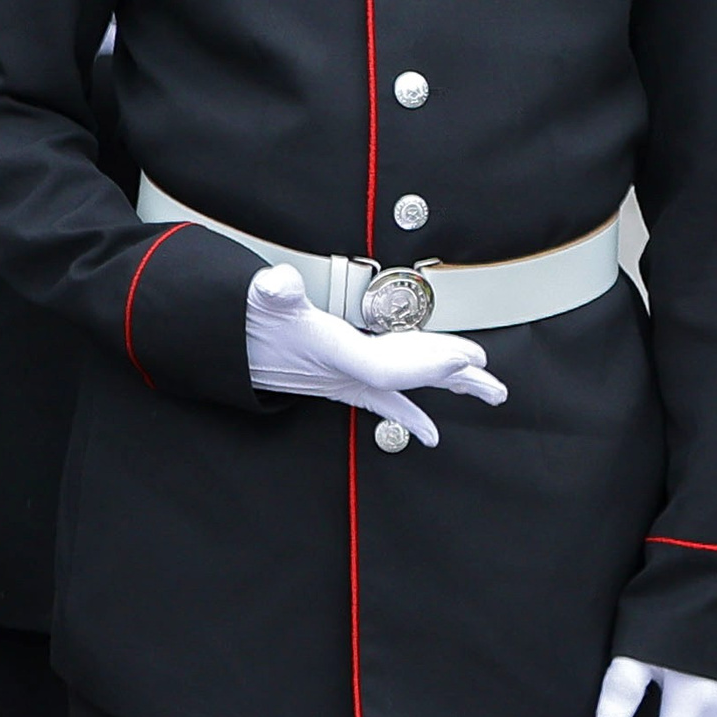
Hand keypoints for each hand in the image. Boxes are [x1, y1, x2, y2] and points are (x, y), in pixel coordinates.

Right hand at [243, 265, 506, 446]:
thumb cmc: (242, 321)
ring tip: (486, 392)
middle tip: (496, 387)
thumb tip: (276, 285)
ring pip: (402, 389)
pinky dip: (408, 412)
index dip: (430, 365)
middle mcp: (338, 374)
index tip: (469, 357)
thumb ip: (271, 291)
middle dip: (452, 380)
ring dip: (444, 388)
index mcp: (329, 354)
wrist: (220, 347)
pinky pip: (382, 398)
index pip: (388, 368)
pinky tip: (429, 432)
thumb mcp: (258, 299)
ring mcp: (339, 380)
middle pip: (407, 382)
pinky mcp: (335, 380)